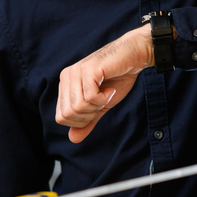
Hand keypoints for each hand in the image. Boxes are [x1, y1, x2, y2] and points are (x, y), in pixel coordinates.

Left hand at [56, 24, 153, 142]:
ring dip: (97, 106)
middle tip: (102, 100)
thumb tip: (73, 139)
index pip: (61, 117)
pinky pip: (90, 97)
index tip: (97, 107)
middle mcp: (66, 77)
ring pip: (78, 107)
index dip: (81, 120)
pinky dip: (103, 99)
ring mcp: (76, 72)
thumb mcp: (100, 105)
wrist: (134, 57)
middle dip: (89, 114)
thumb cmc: (118, 78)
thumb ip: (87, 121)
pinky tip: (110, 88)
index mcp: (65, 84)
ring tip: (106, 93)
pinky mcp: (88, 70)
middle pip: (68, 115)